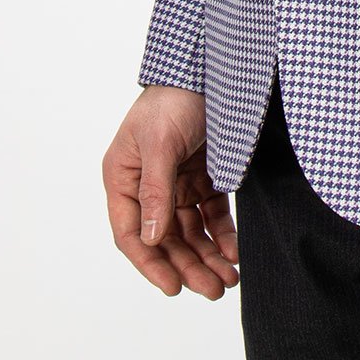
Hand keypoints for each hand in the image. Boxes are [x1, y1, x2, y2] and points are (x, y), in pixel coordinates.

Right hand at [102, 85, 239, 298]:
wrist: (209, 69)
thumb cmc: (172, 100)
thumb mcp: (160, 144)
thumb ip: (155, 192)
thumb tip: (150, 239)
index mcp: (123, 179)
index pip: (131, 233)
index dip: (151, 264)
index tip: (173, 289)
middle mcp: (146, 187)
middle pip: (165, 240)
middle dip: (189, 267)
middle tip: (215, 291)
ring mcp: (176, 184)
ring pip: (190, 233)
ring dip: (208, 257)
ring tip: (229, 280)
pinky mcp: (203, 179)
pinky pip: (212, 216)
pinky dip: (223, 235)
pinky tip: (236, 252)